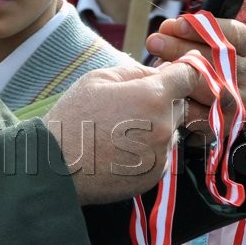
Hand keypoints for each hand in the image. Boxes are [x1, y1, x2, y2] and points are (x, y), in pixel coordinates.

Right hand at [45, 63, 198, 204]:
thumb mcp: (99, 79)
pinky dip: (148, 150)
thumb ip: (138, 71)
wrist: (55, 167)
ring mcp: (161, 154)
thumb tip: (165, 69)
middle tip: (130, 106)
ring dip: (156, 127)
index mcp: (153, 97)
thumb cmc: (73, 117)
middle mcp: (165, 126)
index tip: (178, 71)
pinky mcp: (155, 175)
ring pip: (170, 131)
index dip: (184, 71)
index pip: (190, 76)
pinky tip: (120, 150)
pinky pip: (161, 154)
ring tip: (120, 131)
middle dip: (163, 102)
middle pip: (180, 105)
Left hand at [146, 16, 245, 144]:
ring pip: (213, 88)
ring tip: (154, 69)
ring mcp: (241, 99)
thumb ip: (184, 32)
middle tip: (154, 41)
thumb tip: (164, 31)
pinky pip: (204, 114)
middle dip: (182, 49)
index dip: (203, 28)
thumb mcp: (195, 41)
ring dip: (181, 77)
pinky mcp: (226, 123)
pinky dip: (183, 104)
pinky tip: (164, 95)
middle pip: (218, 60)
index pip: (232, 33)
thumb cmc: (194, 61)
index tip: (177, 24)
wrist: (199, 101)